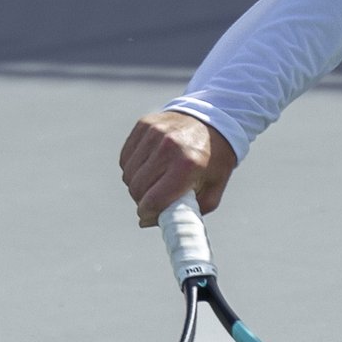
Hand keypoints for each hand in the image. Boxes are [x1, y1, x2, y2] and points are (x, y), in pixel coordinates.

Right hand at [118, 110, 237, 225]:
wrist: (215, 118)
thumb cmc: (214, 159)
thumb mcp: (213, 189)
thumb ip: (188, 212)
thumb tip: (148, 222)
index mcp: (188, 165)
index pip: (154, 200)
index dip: (148, 213)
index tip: (150, 215)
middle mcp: (169, 146)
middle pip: (137, 188)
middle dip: (142, 200)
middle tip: (154, 200)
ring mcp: (154, 133)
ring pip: (128, 174)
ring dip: (137, 184)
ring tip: (154, 182)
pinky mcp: (144, 124)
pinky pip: (126, 157)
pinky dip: (133, 167)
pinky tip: (149, 166)